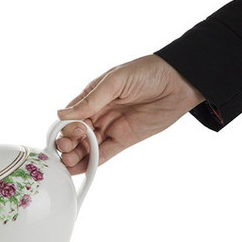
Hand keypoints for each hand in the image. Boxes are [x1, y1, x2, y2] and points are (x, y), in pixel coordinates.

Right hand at [56, 55, 203, 173]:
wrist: (180, 82)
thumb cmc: (148, 72)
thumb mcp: (115, 81)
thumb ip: (90, 100)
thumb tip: (62, 114)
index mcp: (91, 97)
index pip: (70, 116)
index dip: (66, 128)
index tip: (68, 135)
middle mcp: (98, 114)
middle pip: (75, 134)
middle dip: (67, 144)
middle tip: (65, 151)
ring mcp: (110, 127)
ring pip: (87, 147)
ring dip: (75, 157)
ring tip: (68, 165)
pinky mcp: (123, 140)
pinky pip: (104, 154)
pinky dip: (91, 162)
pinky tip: (80, 170)